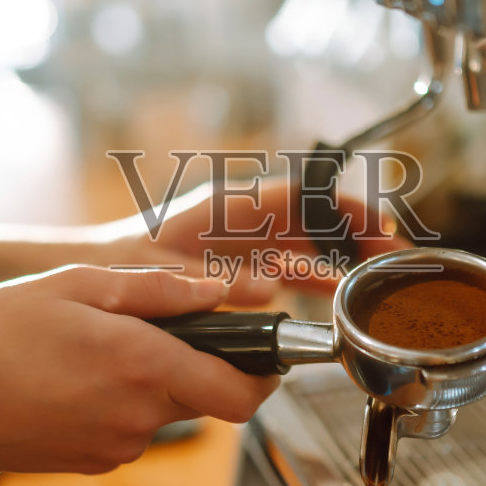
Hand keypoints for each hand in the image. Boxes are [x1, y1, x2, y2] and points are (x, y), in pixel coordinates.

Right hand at [0, 266, 279, 473]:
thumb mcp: (79, 284)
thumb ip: (160, 289)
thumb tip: (224, 291)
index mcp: (144, 364)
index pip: (242, 392)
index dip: (265, 375)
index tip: (265, 353)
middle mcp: (139, 416)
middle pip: (206, 398)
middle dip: (199, 366)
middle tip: (158, 332)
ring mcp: (116, 447)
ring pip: (164, 412)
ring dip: (151, 383)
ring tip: (92, 350)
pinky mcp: (93, 463)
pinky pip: (129, 430)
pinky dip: (118, 404)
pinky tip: (72, 381)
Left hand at [81, 179, 413, 304]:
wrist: (93, 275)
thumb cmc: (121, 265)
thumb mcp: (167, 272)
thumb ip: (220, 281)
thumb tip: (268, 289)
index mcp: (228, 206)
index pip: (301, 196)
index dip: (344, 208)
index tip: (377, 224)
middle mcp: (240, 218)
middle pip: (312, 219)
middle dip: (355, 233)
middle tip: (392, 254)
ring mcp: (241, 241)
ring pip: (304, 243)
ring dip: (340, 257)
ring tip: (375, 274)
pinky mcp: (237, 265)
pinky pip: (286, 265)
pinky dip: (314, 275)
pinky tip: (336, 289)